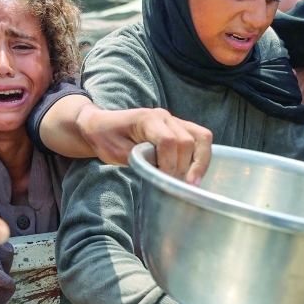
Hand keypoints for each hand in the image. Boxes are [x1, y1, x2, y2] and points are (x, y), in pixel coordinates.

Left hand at [75, 104, 212, 182]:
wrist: (101, 126)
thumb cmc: (105, 139)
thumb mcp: (115, 152)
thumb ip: (140, 160)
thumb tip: (162, 173)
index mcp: (147, 119)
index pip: (168, 141)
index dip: (169, 164)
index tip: (163, 181)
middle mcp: (164, 116)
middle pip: (187, 141)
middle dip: (184, 167)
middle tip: (175, 186)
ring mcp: (174, 121)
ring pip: (202, 137)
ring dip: (201, 161)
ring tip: (193, 183)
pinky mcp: (179, 128)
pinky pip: (200, 138)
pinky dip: (202, 155)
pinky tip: (195, 173)